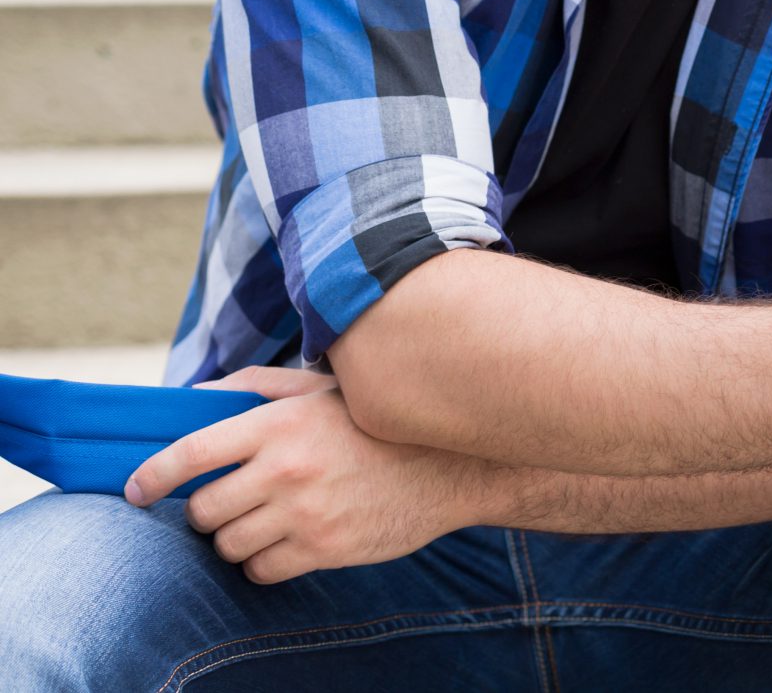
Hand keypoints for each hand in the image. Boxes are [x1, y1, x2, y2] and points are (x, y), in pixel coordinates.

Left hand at [125, 367, 482, 583]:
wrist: (449, 465)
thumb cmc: (377, 423)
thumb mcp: (321, 388)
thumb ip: (255, 387)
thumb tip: (190, 398)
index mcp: (280, 422)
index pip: (189, 453)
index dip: (151, 476)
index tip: (136, 489)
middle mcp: (287, 468)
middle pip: (203, 510)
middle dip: (206, 510)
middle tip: (226, 502)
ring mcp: (306, 513)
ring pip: (228, 545)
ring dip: (235, 537)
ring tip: (263, 521)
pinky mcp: (325, 550)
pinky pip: (260, 571)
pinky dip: (262, 562)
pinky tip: (286, 541)